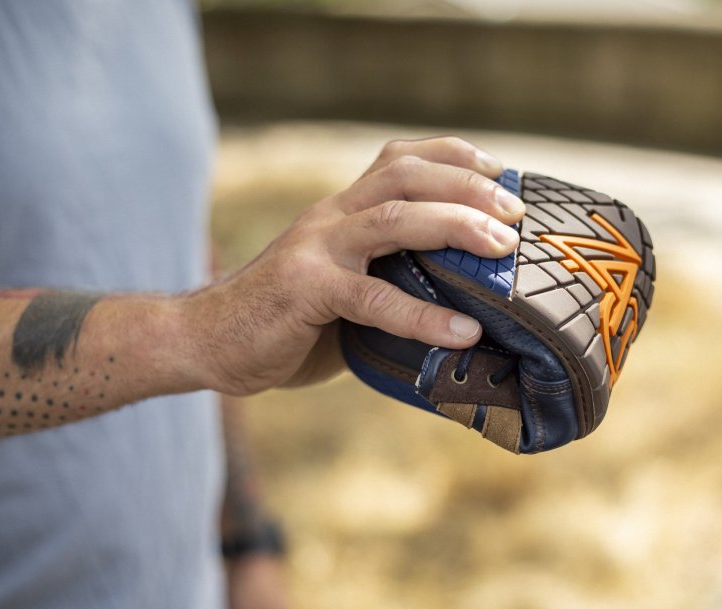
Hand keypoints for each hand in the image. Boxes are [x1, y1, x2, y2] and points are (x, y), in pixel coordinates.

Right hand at [184, 137, 524, 393]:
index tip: (500, 173)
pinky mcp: (305, 289)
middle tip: (515, 214)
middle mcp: (330, 216)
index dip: (453, 155)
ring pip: (393, 218)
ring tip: (503, 249)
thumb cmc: (286, 321)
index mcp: (341, 211)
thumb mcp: (343, 289)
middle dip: (468, 186)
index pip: (400, 159)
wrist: (206, 340)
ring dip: (456, 225)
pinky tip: (463, 332)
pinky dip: (423, 314)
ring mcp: (316, 248)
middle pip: (405, 175)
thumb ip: (388, 283)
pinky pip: (372, 296)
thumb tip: (462, 308)